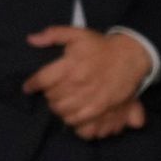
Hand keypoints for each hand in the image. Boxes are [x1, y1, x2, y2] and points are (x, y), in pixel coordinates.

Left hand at [23, 25, 155, 133]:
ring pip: (64, 113)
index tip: (30, 87)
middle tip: (54, 91)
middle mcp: (78, 85)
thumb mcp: (77, 34)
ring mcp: (90, 102)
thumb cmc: (101, 46)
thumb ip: (53, 34)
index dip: (33, 85)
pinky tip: (76, 114)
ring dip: (61, 109)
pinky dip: (75, 122)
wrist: (130, 56)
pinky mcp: (101, 112)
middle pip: (52, 99)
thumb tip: (32, 39)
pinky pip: (80, 126)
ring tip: (65, 101)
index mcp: (70, 67)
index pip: (42, 80)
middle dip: (50, 96)